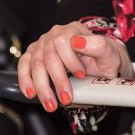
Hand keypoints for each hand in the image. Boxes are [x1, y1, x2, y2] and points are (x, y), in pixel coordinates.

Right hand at [17, 22, 131, 111]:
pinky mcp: (33, 56)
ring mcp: (42, 45)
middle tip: (66, 98)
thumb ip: (98, 46)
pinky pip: (24, 66)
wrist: (99, 66)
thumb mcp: (110, 54)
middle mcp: (54, 35)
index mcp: (73, 30)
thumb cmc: (104, 59)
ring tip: (51, 104)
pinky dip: (25, 81)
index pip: (63, 42)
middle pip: (48, 56)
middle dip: (57, 80)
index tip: (81, 76)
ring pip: (35, 64)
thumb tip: (78, 42)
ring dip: (42, 86)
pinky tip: (31, 94)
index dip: (70, 61)